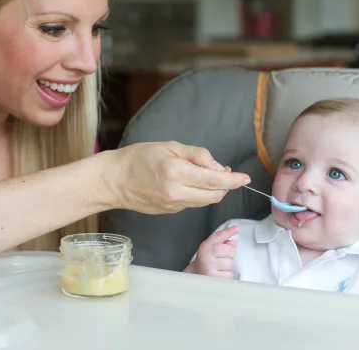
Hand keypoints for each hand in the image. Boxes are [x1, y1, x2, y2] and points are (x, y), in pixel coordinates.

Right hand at [106, 141, 249, 214]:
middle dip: (226, 186)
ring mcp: (173, 205)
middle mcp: (176, 192)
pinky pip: (192, 204)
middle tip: (224, 171)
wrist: (114, 181)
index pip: (214, 180)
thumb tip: (217, 166)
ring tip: (206, 176)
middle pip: (214, 195)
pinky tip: (190, 184)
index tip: (244, 178)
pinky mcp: (170, 212)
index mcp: (176, 172)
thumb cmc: (138, 158)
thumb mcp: (169, 146)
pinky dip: (198, 194)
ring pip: (205, 202)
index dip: (233, 180)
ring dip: (213, 191)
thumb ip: (196, 155)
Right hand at [190, 225, 238, 277]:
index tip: (237, 228)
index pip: (219, 237)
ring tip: (220, 267)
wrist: (195, 275)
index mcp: (205, 247)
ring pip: (230, 263)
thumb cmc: (204, 260)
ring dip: (228, 266)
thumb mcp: (209, 247)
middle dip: (229, 254)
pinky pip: (229, 274)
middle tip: (221, 257)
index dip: (228, 232)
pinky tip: (219, 274)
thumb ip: (221, 241)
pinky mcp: (215, 279)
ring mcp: (210, 269)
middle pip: (229, 251)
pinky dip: (227, 275)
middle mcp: (206, 257)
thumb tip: (234, 241)